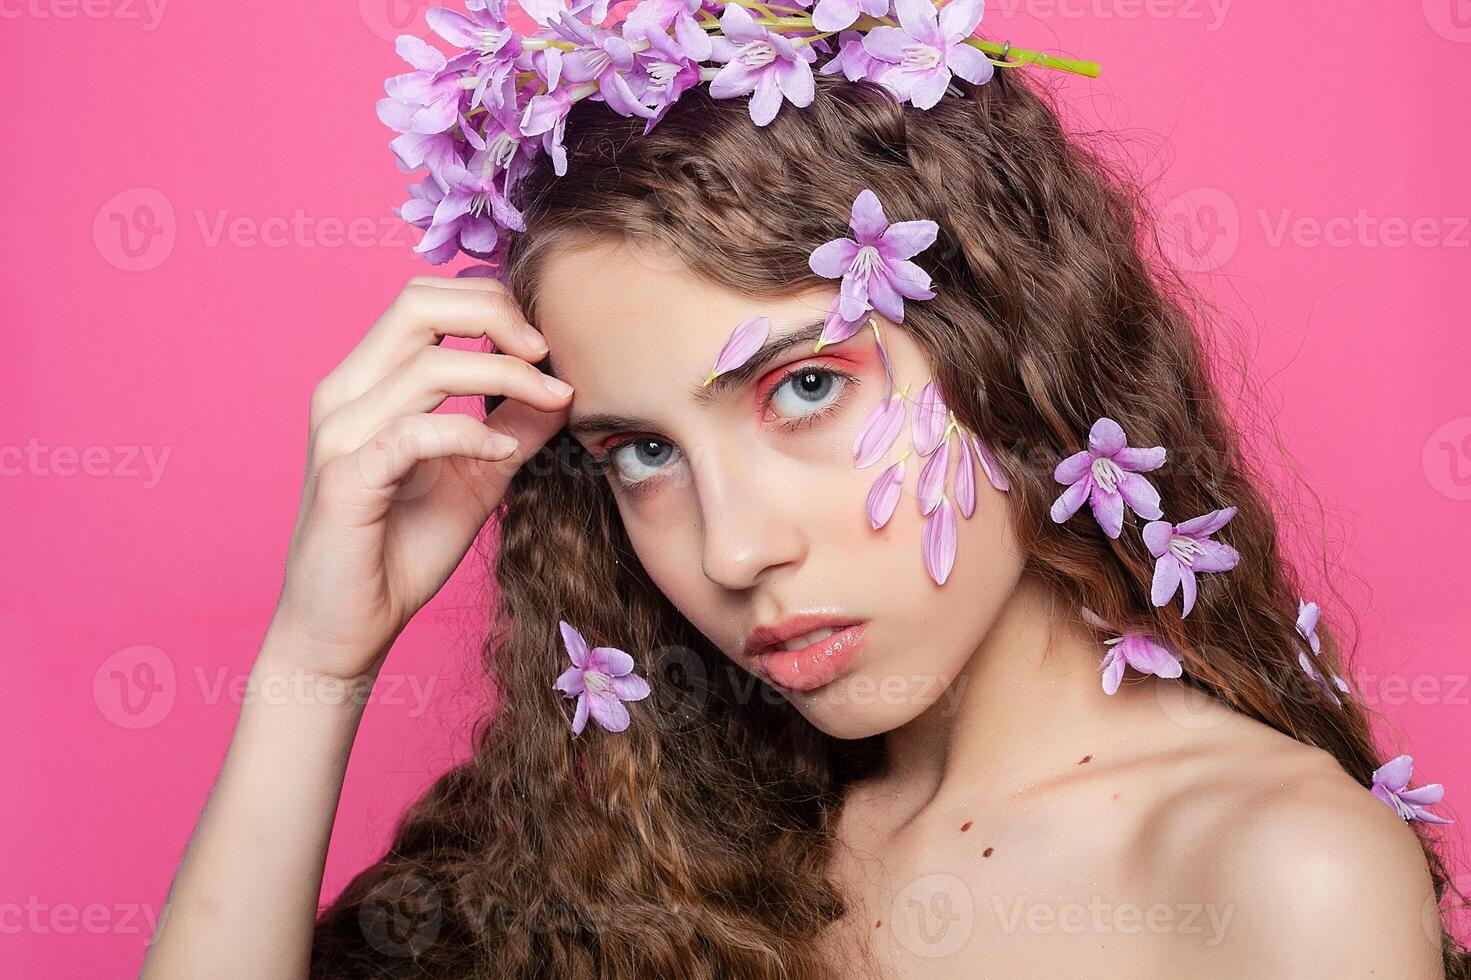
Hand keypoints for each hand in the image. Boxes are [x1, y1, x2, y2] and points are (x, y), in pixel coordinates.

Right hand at [267, 274, 571, 679]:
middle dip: (494, 313)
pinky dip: (468, 433)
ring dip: (504, 377)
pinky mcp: (345, 479)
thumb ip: (514, 428)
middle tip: (546, 351)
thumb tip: (563, 386)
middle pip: (416, 303)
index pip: (424, 299)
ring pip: (426, 365)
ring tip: (551, 400)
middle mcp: (345, 393)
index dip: (490, 303)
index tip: (543, 344)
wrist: (347, 628)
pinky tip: (503, 452)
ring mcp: (339, 434)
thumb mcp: (478, 477)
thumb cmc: (403, 549)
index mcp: (368, 381)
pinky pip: (413, 433)